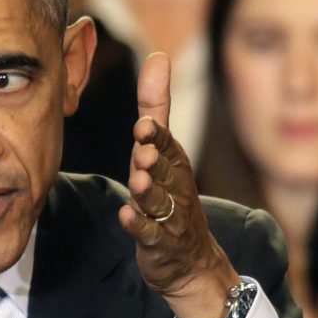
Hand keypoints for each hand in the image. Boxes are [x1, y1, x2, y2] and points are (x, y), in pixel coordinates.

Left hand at [118, 53, 240, 317]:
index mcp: (174, 163)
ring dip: (148, 192)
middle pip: (164, 171)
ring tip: (138, 180)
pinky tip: (127, 217)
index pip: (166, 144)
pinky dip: (139, 227)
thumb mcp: (163, 150)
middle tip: (142, 151)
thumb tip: (158, 56)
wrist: (190, 260)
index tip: (144, 124)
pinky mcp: (158, 244)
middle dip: (154, 160)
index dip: (155, 136)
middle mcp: (173, 187)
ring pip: (158, 203)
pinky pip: (149, 235)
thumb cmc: (170, 194)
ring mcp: (167, 217)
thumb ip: (157, 107)